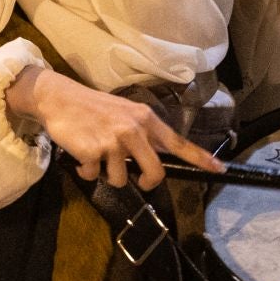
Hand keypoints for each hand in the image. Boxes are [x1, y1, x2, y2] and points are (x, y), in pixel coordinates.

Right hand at [6, 67, 222, 188]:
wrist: (60, 98)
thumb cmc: (93, 108)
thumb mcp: (124, 113)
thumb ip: (142, 134)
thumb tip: (156, 160)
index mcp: (145, 119)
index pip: (177, 143)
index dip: (200, 158)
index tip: (219, 169)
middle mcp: (133, 129)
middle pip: (155, 172)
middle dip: (147, 182)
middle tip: (140, 181)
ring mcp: (113, 141)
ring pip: (120, 179)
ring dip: (107, 174)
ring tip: (97, 155)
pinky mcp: (93, 151)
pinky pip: (94, 175)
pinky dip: (86, 171)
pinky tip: (80, 155)